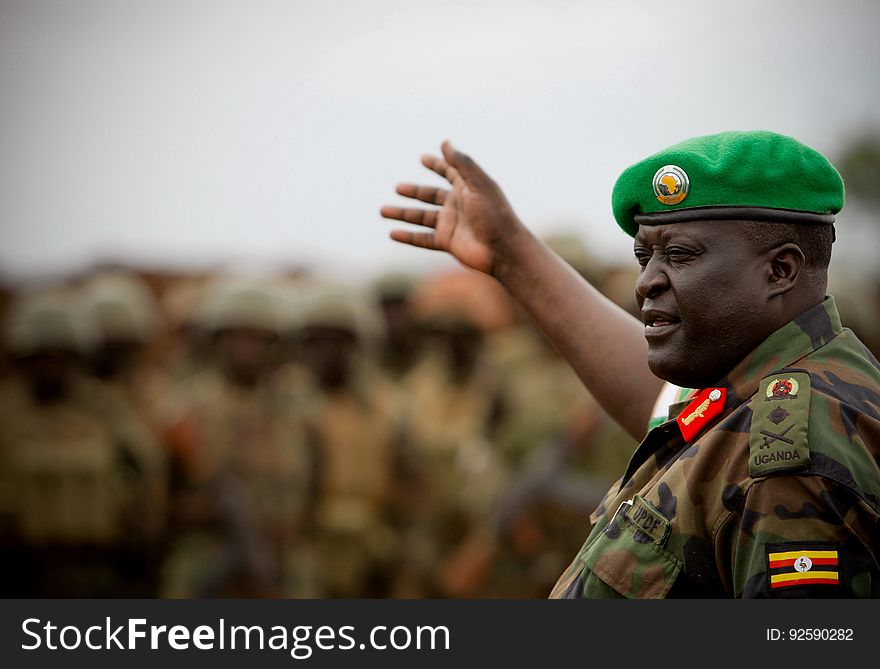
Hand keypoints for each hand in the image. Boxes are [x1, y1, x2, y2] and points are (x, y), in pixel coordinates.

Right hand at [380, 141, 522, 275]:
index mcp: (467, 188)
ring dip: (402, 214)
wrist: (503, 249)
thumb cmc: (494, 214)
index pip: (450, 172)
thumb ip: (461, 163)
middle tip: (397, 187)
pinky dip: (408, 237)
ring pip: (421, 218)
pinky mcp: (447, 242)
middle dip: (413, 192)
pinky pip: (422, 239)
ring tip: (382, 211)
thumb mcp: (478, 184)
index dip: (437, 164)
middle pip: (430, 196)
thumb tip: (445, 142)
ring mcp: (451, 224)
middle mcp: (457, 205)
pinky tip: (392, 234)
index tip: (423, 159)